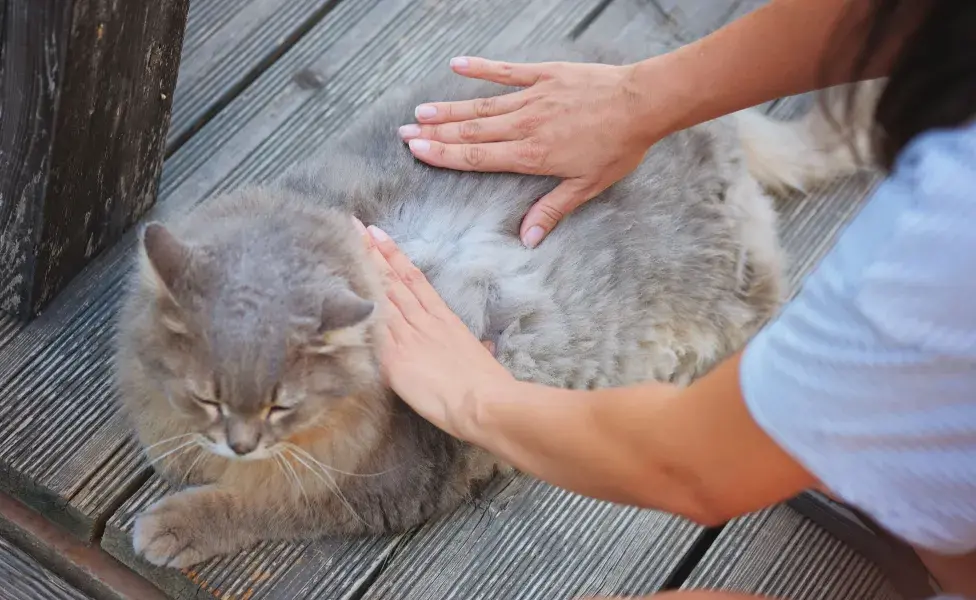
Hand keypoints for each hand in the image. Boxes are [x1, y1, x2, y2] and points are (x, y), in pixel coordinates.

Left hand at [353, 218, 514, 439]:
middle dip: (372, 252)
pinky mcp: (394, 358)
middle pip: (392, 279)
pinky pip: (372, 329)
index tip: (379, 235)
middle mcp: (423, 321)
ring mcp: (407, 337)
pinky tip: (343, 293)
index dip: (395, 255)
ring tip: (347, 247)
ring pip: (381, 296)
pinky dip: (358, 309)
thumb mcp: (483, 359)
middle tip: (354, 228)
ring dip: (363, 271)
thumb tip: (484, 349)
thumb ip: (478, 349)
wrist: (483, 401)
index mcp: (445, 319)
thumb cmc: (489, 384)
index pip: (415, 279)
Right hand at [398, 56, 665, 247]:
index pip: (477, 157)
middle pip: (471, 131)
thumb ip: (552, 209)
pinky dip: (482, 68)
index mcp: (531, 155)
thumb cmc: (618, 146)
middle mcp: (524, 125)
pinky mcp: (545, 75)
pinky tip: (458, 65)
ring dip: (450, 109)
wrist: (642, 103)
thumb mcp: (587, 185)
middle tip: (404, 132)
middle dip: (435, 133)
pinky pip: (507, 71)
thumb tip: (527, 239)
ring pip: (482, 105)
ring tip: (421, 110)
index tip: (417, 150)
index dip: (443, 155)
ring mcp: (533, 97)